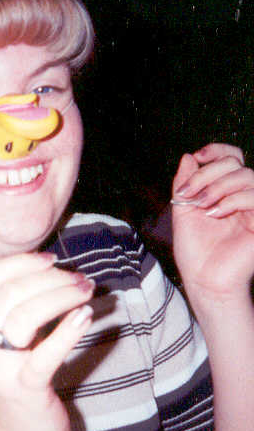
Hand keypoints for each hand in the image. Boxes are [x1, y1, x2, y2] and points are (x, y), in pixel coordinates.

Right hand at [0, 252, 93, 430]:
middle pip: (10, 291)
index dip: (21, 261)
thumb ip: (18, 308)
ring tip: (87, 292)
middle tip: (81, 280)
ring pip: (25, 314)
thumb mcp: (8, 341)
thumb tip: (56, 271)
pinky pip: (45, 354)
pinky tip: (86, 316)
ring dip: (61, 296)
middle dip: (51, 278)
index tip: (53, 259)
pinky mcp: (23, 388)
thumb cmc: (20, 379)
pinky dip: (68, 331)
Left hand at [171, 143, 253, 302]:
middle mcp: (242, 197)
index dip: (217, 151)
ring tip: (201, 205)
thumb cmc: (195, 252)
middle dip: (207, 173)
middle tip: (188, 193)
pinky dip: (232, 200)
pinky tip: (215, 214)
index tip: (198, 157)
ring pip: (246, 176)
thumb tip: (188, 157)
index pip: (231, 158)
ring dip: (217, 186)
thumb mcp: (183, 211)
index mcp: (225, 192)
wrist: (203, 279)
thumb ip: (185, 184)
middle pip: (235, 163)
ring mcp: (253, 209)